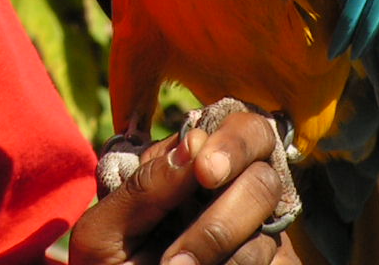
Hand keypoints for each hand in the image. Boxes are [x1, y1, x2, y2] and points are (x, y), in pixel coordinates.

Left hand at [68, 112, 303, 264]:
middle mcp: (230, 193)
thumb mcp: (104, 232)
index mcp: (189, 167)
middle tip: (190, 247)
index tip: (204, 171)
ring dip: (219, 249)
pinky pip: (274, 262)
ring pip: (267, 230)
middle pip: (263, 173)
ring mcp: (253, 235)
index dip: (230, 143)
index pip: (235, 127)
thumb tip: (193, 143)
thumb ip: (143, 187)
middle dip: (231, 204)